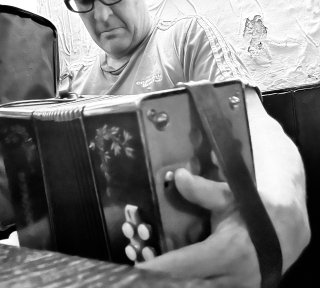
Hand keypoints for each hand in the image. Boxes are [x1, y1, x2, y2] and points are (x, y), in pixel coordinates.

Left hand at [137, 168, 259, 287]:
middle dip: (161, 281)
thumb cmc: (257, 210)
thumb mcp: (230, 197)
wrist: (288, 231)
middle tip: (138, 275)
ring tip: (152, 277)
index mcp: (228, 251)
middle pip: (188, 285)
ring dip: (174, 284)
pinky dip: (190, 285)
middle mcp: (232, 277)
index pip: (185, 264)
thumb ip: (202, 190)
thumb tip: (176, 176)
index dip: (159, 268)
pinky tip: (175, 278)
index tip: (137, 268)